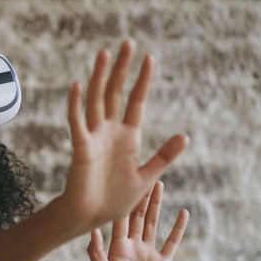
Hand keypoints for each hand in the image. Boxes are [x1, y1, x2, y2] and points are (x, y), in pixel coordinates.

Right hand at [58, 40, 187, 232]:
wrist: (92, 217)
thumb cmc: (116, 200)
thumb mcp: (146, 177)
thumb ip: (163, 156)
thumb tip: (185, 136)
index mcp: (129, 137)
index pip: (137, 100)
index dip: (143, 79)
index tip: (150, 57)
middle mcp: (110, 131)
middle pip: (116, 92)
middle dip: (123, 68)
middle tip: (128, 43)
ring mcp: (94, 136)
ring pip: (97, 99)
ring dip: (101, 76)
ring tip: (105, 53)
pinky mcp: (81, 147)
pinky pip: (77, 122)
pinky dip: (76, 104)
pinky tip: (76, 85)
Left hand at [88, 181, 187, 260]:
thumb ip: (98, 255)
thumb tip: (92, 231)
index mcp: (117, 247)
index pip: (120, 219)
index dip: (122, 200)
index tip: (123, 181)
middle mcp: (132, 246)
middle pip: (137, 216)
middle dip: (141, 196)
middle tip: (145, 174)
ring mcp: (148, 253)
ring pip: (153, 224)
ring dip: (156, 205)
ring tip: (159, 185)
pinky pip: (172, 242)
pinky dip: (178, 228)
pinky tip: (183, 212)